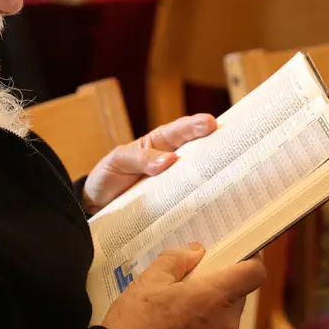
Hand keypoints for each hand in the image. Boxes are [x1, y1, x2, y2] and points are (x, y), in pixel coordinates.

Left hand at [82, 114, 216, 214]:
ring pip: (197, 175)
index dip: (195, 126)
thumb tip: (169, 161)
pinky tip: (213, 200)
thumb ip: (140, 159)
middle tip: (230, 144)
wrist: (97, 205)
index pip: (179, 131)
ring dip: (211, 174)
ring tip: (229, 171)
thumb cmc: (108, 175)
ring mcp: (173, 183)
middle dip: (215, 146)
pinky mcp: (172, 203)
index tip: (210, 123)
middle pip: (197, 152)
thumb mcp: (118, 161)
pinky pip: (188, 199)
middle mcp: (171, 162)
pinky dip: (200, 199)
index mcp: (158, 144)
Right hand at [101, 243, 266, 328]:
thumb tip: (196, 252)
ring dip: (212, 310)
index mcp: (215, 297)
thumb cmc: (136, 322)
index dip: (249, 261)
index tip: (233, 256)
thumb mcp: (149, 280)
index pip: (254, 273)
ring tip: (179, 312)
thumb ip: (177, 259)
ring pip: (227, 318)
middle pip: (238, 295)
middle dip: (219, 286)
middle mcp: (227, 323)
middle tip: (190, 284)